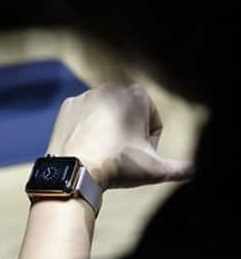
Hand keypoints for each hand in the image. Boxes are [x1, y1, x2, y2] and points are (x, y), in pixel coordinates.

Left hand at [46, 83, 192, 189]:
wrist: (76, 169)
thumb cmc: (118, 165)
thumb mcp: (156, 169)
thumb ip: (179, 168)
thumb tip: (192, 171)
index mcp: (137, 95)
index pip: (152, 119)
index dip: (150, 140)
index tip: (140, 155)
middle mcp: (110, 88)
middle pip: (129, 114)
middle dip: (129, 133)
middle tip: (122, 154)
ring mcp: (85, 96)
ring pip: (105, 114)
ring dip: (107, 129)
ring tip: (103, 152)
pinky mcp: (67, 105)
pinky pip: (82, 116)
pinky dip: (85, 128)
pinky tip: (85, 145)